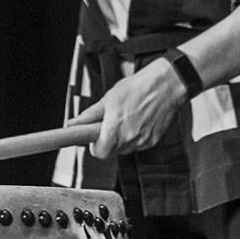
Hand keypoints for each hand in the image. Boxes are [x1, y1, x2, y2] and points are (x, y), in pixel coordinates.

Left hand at [68, 59, 187, 158]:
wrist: (165, 85)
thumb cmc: (138, 87)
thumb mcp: (109, 98)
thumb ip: (90, 115)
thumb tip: (74, 122)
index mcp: (115, 127)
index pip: (99, 153)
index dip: (95, 147)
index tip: (93, 140)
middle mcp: (129, 137)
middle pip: (111, 152)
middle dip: (107, 142)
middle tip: (109, 126)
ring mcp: (142, 140)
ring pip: (125, 149)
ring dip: (121, 140)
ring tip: (126, 120)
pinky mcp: (153, 141)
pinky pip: (138, 145)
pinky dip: (135, 137)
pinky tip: (138, 121)